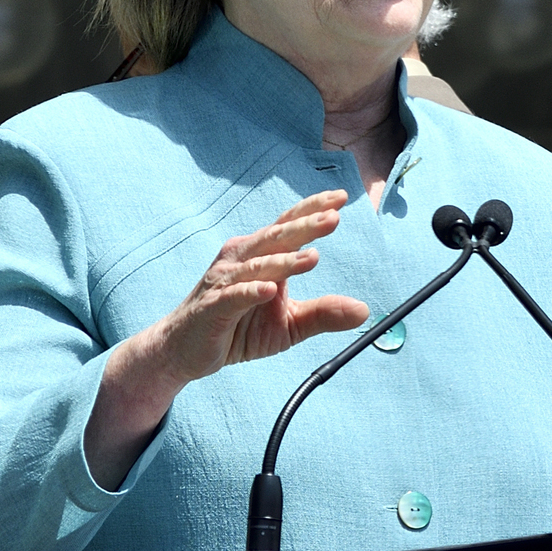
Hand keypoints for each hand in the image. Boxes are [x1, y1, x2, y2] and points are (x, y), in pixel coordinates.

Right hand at [85, 191, 371, 487]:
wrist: (186, 352)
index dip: (312, 210)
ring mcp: (223, 282)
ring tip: (313, 257)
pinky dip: (250, 291)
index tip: (342, 198)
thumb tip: (365, 311)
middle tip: (335, 217)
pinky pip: (232, 296)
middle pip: (276, 238)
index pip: (289, 226)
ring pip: (257, 265)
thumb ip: (324, 314)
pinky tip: (269, 290)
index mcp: (261, 257)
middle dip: (305, 226)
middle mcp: (241, 260)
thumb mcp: (289, 325)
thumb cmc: (238, 330)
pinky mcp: (211, 307)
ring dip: (285, 261)